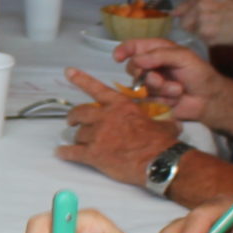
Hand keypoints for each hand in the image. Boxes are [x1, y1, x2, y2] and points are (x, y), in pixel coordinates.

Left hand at [56, 68, 182, 189]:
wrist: (158, 161)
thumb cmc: (162, 142)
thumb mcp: (161, 123)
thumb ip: (157, 120)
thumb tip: (172, 123)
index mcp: (120, 106)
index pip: (97, 89)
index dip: (81, 79)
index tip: (68, 72)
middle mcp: (105, 117)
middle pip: (80, 112)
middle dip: (74, 116)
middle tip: (72, 121)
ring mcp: (97, 136)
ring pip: (78, 134)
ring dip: (77, 137)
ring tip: (77, 142)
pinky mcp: (93, 154)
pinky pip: (72, 152)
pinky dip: (65, 153)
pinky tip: (61, 153)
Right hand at [115, 39, 232, 143]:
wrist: (209, 100)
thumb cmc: (199, 74)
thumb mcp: (183, 57)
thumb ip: (160, 55)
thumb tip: (135, 60)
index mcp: (157, 50)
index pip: (134, 46)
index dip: (123, 50)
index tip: (118, 57)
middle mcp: (151, 65)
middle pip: (133, 67)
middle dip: (147, 74)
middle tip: (160, 79)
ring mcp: (151, 83)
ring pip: (140, 85)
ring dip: (160, 88)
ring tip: (177, 90)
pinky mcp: (152, 99)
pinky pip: (146, 99)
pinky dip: (161, 99)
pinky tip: (174, 99)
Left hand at [175, 0, 232, 48]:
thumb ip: (201, 2)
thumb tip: (175, 12)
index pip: (183, 7)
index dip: (186, 15)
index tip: (188, 20)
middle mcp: (201, 5)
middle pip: (184, 22)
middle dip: (192, 25)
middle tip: (208, 26)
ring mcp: (203, 20)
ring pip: (193, 32)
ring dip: (202, 33)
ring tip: (218, 29)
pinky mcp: (208, 35)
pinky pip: (203, 39)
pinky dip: (210, 39)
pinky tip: (223, 34)